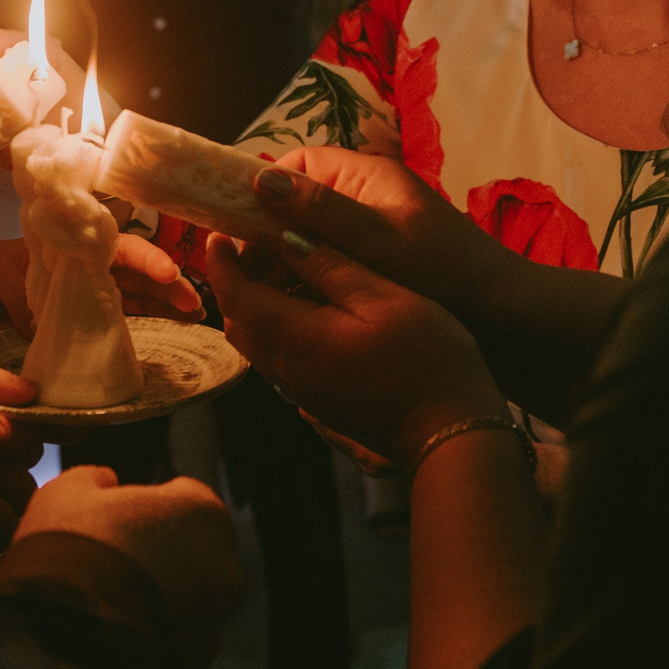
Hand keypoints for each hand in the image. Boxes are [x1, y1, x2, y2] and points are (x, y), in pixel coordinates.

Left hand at [0, 236, 200, 330]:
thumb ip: (8, 285)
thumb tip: (38, 321)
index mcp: (59, 247)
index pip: (112, 246)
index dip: (143, 258)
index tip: (169, 274)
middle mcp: (74, 271)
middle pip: (130, 272)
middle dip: (167, 284)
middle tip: (197, 304)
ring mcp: (75, 298)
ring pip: (129, 296)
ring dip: (162, 305)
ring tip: (193, 315)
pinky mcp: (69, 326)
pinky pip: (110, 323)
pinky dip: (140, 326)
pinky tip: (163, 333)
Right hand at [11, 466, 242, 668]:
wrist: (64, 648)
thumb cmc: (68, 556)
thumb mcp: (64, 494)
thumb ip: (92, 479)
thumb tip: (103, 481)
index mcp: (202, 512)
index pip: (180, 496)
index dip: (140, 507)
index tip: (109, 521)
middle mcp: (224, 566)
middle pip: (187, 551)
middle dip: (154, 555)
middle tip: (100, 565)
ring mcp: (214, 621)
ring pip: (183, 601)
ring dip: (152, 600)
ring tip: (98, 607)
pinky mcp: (196, 666)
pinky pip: (171, 643)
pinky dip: (148, 639)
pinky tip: (106, 638)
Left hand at [207, 228, 503, 464]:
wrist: (449, 431)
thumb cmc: (427, 359)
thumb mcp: (384, 297)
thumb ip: (331, 267)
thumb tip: (288, 239)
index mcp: (298, 337)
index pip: (237, 297)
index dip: (222, 264)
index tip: (219, 237)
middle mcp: (289, 368)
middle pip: (238, 323)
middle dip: (233, 284)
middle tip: (249, 251)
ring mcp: (303, 390)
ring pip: (256, 345)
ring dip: (253, 309)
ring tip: (276, 276)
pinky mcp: (320, 401)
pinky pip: (279, 361)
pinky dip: (275, 331)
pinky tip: (306, 313)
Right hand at [247, 147, 625, 426]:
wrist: (503, 319)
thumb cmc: (443, 273)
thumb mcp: (377, 241)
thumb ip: (320, 211)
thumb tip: (262, 182)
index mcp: (367, 176)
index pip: (295, 165)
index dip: (259, 191)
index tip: (233, 228)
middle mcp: (364, 197)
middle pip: (295, 204)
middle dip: (265, 235)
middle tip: (242, 275)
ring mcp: (370, 233)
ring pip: (307, 239)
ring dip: (283, 264)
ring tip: (260, 299)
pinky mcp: (375, 266)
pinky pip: (326, 266)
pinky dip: (306, 283)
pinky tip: (292, 312)